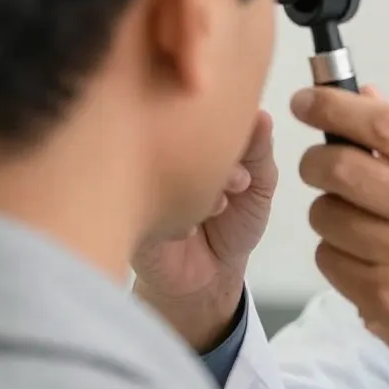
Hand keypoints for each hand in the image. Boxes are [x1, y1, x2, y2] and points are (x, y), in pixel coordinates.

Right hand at [132, 110, 277, 351]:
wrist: (207, 278)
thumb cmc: (233, 222)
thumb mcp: (258, 184)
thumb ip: (259, 150)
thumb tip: (261, 114)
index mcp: (188, 139)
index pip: (198, 110)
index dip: (227, 124)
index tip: (248, 147)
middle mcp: (159, 154)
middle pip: (178, 133)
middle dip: (217, 154)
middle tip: (241, 181)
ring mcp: (139, 183)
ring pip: (163, 167)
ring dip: (198, 185)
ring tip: (222, 205)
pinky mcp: (127, 216)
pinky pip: (148, 206)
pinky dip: (175, 215)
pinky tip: (191, 228)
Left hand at [291, 86, 388, 388]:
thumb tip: (364, 95)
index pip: (386, 126)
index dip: (334, 107)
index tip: (305, 100)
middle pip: (341, 168)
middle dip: (315, 162)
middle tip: (318, 166)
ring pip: (325, 214)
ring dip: (327, 211)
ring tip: (356, 221)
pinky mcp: (382, 300)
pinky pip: (327, 258)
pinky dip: (335, 252)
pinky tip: (364, 258)